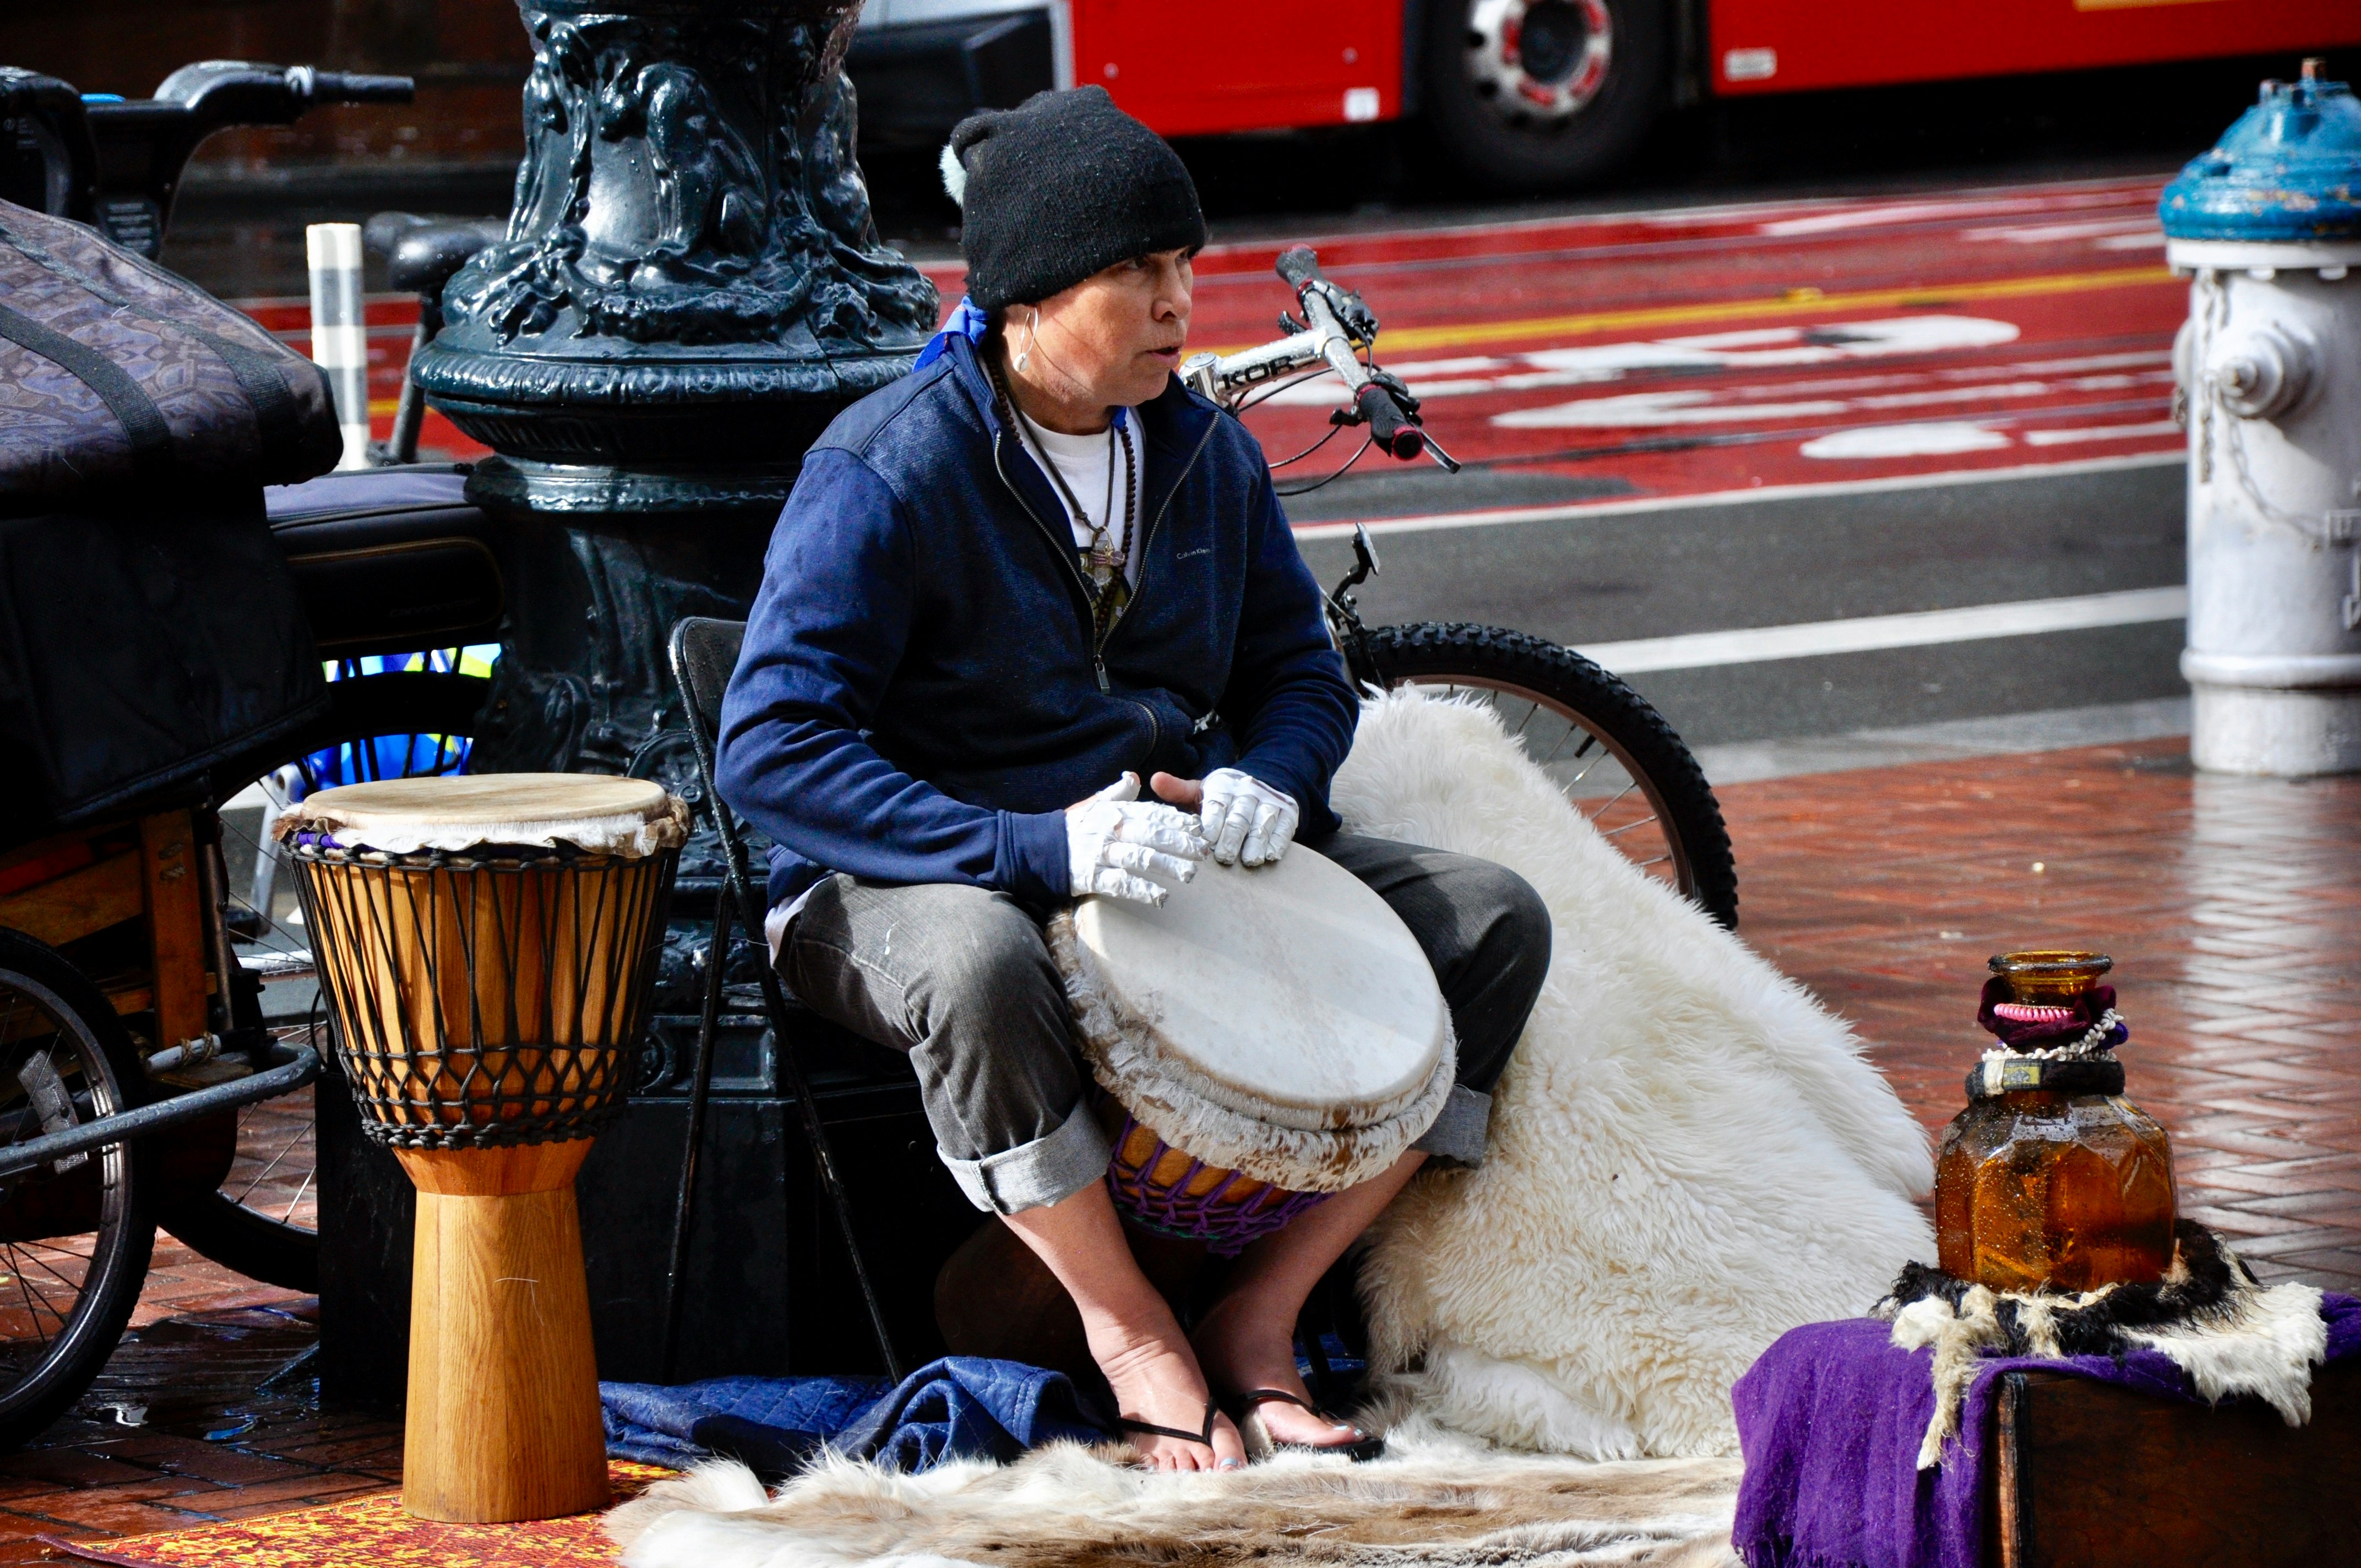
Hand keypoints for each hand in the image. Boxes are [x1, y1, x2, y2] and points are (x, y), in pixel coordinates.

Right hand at [1065, 773, 1206, 905]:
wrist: (1037, 849)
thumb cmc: (1071, 827)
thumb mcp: (1093, 804)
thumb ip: (1117, 792)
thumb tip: (1134, 776)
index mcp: (1114, 812)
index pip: (1151, 813)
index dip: (1177, 820)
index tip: (1198, 828)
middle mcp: (1110, 830)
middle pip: (1151, 834)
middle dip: (1180, 843)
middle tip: (1203, 853)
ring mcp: (1100, 854)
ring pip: (1140, 858)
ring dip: (1167, 866)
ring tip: (1190, 875)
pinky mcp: (1091, 877)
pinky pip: (1120, 883)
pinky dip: (1141, 890)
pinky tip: (1160, 897)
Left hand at [1189, 768, 1298, 867]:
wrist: (1266, 780)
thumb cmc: (1225, 795)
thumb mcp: (1202, 790)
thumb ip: (1178, 790)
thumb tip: (1154, 779)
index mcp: (1223, 787)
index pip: (1217, 805)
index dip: (1212, 823)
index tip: (1207, 840)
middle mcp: (1247, 792)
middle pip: (1239, 817)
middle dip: (1232, 837)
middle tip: (1225, 857)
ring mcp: (1269, 802)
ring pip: (1262, 823)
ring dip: (1256, 842)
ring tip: (1250, 860)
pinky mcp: (1288, 812)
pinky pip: (1283, 827)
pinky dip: (1278, 841)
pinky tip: (1271, 855)